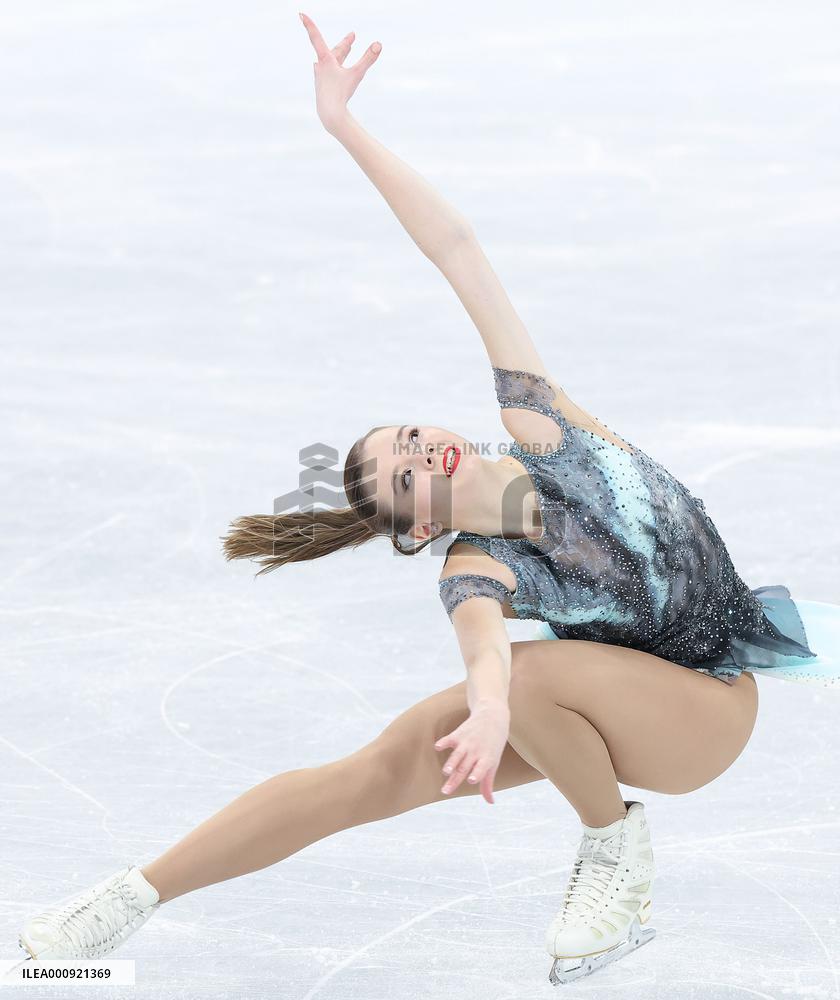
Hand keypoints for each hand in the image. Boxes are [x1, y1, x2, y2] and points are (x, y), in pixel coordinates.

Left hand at [298, 12, 382, 133]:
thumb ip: (368, 59)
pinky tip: (337, 71)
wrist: (329, 113)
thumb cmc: (341, 93)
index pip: (316, 36)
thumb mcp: (357, 74)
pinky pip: (330, 73)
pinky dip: (337, 68)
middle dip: (345, 45)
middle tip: (352, 36)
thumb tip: (379, 44)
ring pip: (332, 62)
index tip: (300, 14)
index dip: (309, 24)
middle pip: (335, 52)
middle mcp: (320, 66)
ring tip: (346, 49)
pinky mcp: (322, 86)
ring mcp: (320, 77)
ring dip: (340, 55)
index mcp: (325, 59)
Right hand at [434, 701, 510, 804]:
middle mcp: (476, 751)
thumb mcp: (493, 762)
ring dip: (450, 763)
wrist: (492, 716)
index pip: (482, 768)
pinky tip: (437, 747)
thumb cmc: (493, 744)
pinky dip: (444, 742)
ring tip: (445, 771)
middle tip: (445, 791)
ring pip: (457, 755)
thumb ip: (488, 783)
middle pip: (464, 767)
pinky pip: (449, 739)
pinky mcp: (458, 734)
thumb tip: (490, 802)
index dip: (477, 773)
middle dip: (455, 779)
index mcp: (487, 759)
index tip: (471, 780)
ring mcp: (467, 742)